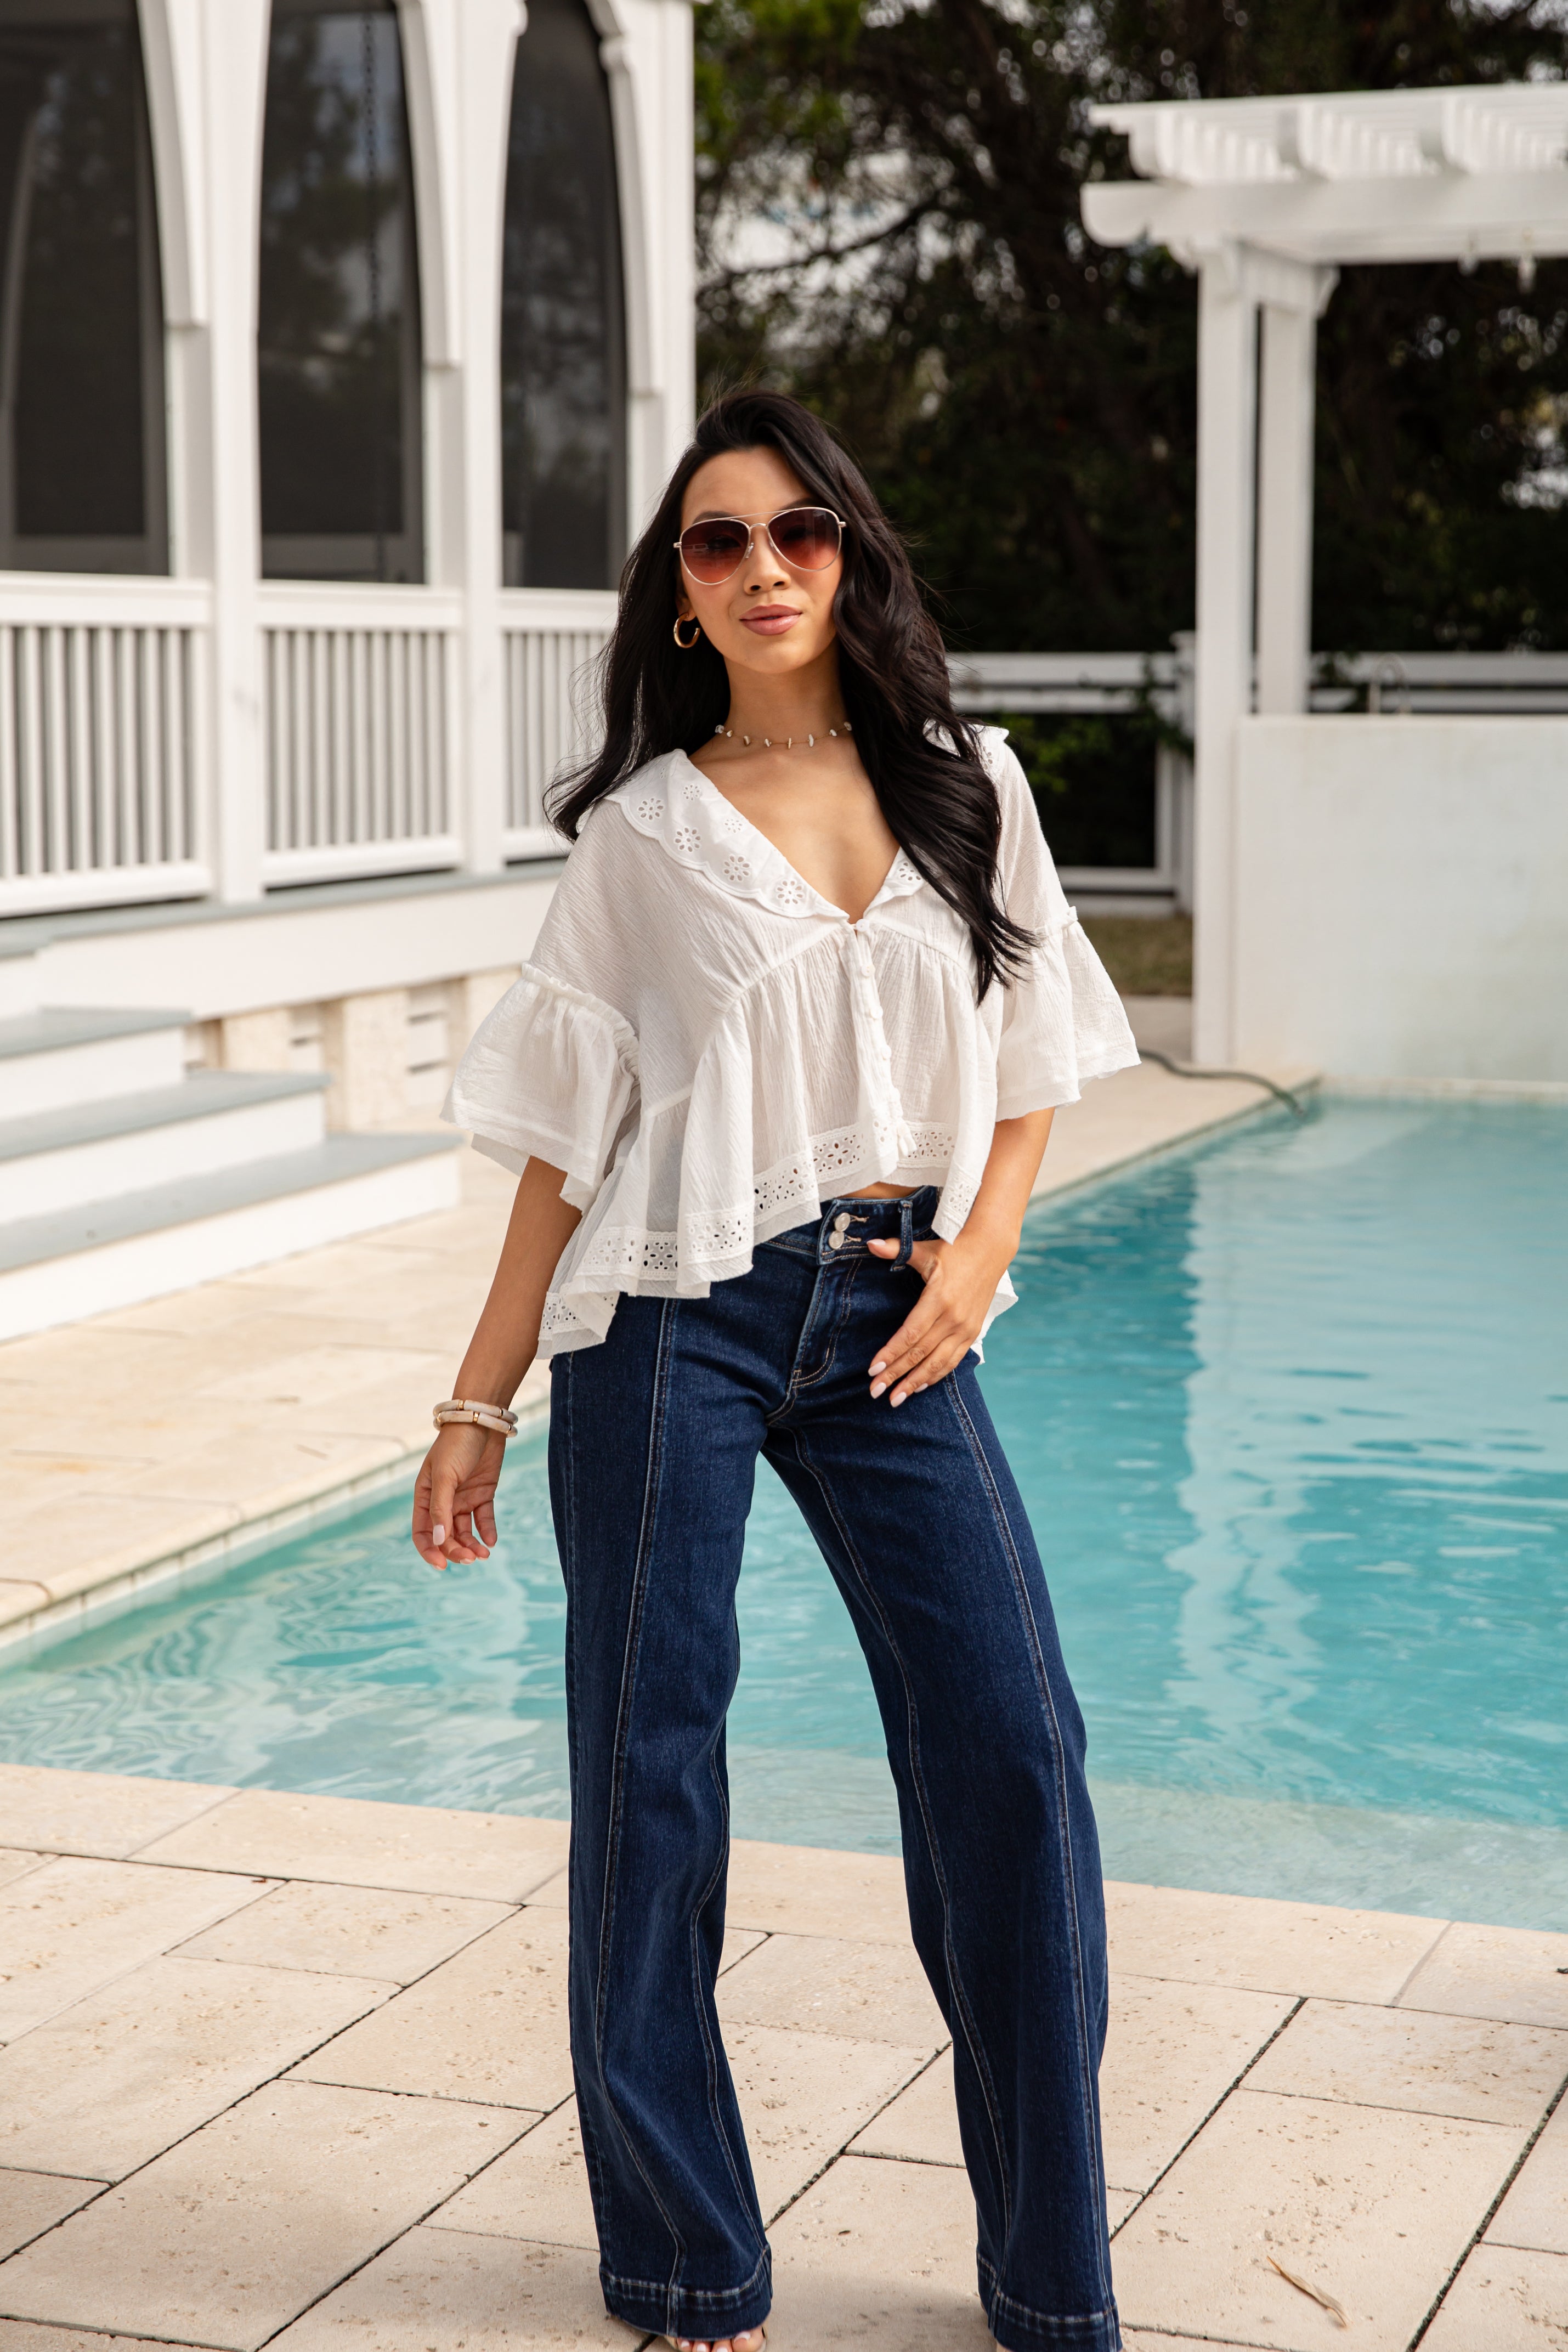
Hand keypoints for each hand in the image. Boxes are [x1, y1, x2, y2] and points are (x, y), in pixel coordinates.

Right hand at [412, 1421, 505, 1569]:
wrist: (483, 1422)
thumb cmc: (456, 1445)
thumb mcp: (445, 1476)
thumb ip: (441, 1509)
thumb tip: (438, 1541)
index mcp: (425, 1496)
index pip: (422, 1532)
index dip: (430, 1551)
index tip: (442, 1565)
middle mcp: (442, 1501)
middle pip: (445, 1536)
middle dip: (456, 1550)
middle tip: (472, 1559)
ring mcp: (463, 1498)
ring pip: (465, 1531)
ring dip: (472, 1545)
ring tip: (484, 1554)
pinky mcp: (482, 1494)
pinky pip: (483, 1519)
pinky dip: (487, 1531)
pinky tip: (491, 1540)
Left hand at [864, 1226, 1014, 1404]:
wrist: (991, 1250)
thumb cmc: (954, 1249)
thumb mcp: (925, 1249)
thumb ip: (896, 1249)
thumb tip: (870, 1244)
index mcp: (939, 1299)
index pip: (910, 1334)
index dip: (890, 1354)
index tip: (873, 1371)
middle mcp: (953, 1318)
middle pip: (919, 1353)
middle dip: (896, 1374)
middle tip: (876, 1392)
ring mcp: (965, 1328)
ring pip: (937, 1363)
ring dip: (915, 1382)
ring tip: (896, 1398)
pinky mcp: (972, 1332)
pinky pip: (952, 1360)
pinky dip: (936, 1375)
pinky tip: (920, 1386)